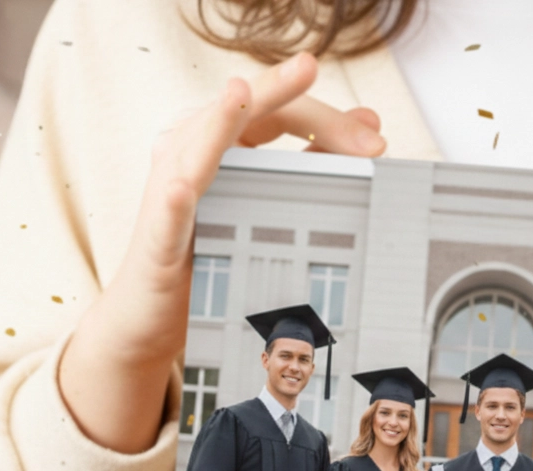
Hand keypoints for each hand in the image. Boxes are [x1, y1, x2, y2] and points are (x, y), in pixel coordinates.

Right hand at [59, 53, 386, 453]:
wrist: (156, 315)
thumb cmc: (214, 252)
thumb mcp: (270, 203)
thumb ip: (315, 162)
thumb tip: (370, 122)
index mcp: (222, 137)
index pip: (279, 109)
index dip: (329, 118)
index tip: (377, 143)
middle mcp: (190, 148)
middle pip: (247, 113)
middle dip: (296, 108)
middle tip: (354, 124)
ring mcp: (169, 189)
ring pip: (197, 146)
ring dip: (219, 121)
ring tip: (239, 94)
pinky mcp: (158, 238)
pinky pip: (169, 217)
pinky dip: (177, 201)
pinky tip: (184, 187)